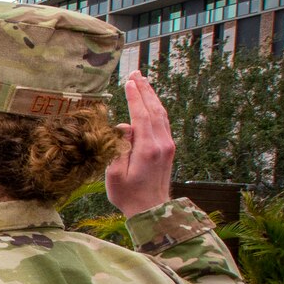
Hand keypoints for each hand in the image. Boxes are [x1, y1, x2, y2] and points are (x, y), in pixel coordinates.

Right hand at [109, 72, 174, 218]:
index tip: (129, 82)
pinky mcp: (168, 149)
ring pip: (161, 114)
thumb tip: (124, 127)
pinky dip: (156, 109)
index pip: (142, 115)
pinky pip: (163, 123)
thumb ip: (119, 147)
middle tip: (137, 73)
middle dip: (146, 90)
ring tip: (143, 82)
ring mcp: (167, 145)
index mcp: (148, 149)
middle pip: (155, 110)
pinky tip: (150, 103)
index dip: (136, 97)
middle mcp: (161, 144)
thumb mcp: (115, 173)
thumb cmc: (128, 195)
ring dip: (152, 97)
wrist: (152, 210)